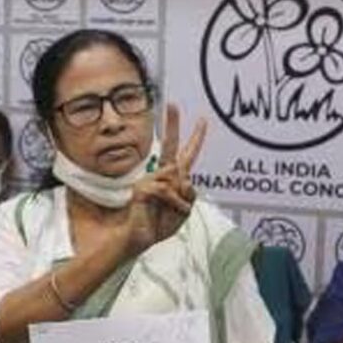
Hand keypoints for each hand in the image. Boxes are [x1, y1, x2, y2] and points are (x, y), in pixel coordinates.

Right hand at [125, 104, 206, 254]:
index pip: (186, 155)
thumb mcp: (183, 209)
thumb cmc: (160, 224)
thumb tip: (182, 178)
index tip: (202, 120)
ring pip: (177, 180)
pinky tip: (163, 212)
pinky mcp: (143, 188)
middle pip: (171, 147)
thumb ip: (188, 194)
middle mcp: (161, 175)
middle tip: (172, 104)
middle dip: (172, 125)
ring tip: (170, 213)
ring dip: (180, 201)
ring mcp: (150, 179)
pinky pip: (167, 191)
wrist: (139, 238)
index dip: (195, 138)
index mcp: (172, 179)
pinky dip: (173, 205)